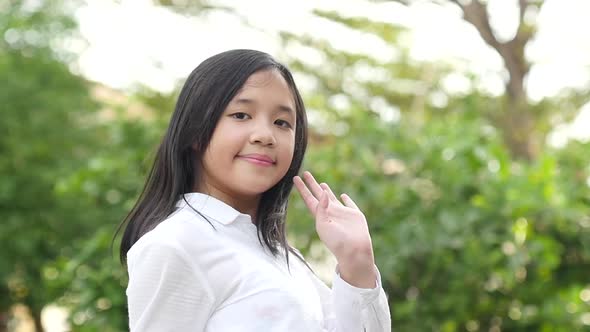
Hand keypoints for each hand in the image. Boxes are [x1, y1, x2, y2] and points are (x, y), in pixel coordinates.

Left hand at [293, 171, 375, 287]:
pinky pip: (350, 204)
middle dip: (312, 185)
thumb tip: (322, 193)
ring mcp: (342, 213)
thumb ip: (321, 208)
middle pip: (318, 195)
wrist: (354, 250)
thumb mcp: (323, 225)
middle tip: (306, 173)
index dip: (302, 188)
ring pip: (332, 198)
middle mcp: (330, 213)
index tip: (295, 178)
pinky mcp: (355, 214)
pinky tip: (343, 195)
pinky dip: (347, 199)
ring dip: (326, 191)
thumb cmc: (336, 240)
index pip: (308, 199)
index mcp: (320, 216)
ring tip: (321, 184)